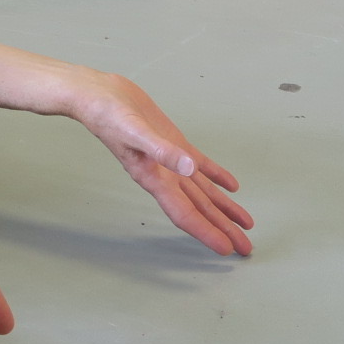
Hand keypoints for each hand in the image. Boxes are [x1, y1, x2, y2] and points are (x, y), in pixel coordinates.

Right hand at [70, 73, 252, 255]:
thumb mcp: (135, 132)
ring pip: (203, 192)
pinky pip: (201, 166)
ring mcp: (171, 160)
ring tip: (244, 226)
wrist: (98, 95)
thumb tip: (189, 167)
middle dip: (222, 229)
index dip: (205, 232)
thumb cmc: (108, 116)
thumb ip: (162, 150)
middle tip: (244, 248)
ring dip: (223, 209)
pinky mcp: (174, 143)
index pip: (184, 213)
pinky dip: (217, 177)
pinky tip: (231, 186)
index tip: (224, 249)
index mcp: (153, 178)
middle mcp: (164, 176)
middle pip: (199, 209)